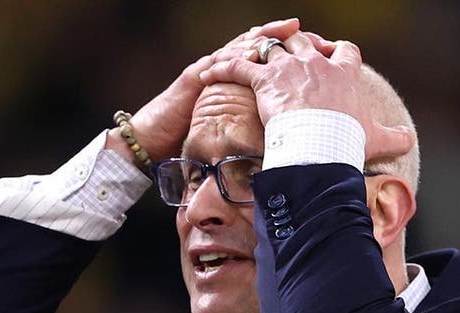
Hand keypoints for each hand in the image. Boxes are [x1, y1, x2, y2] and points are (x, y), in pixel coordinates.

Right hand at [112, 18, 301, 161]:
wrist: (153, 140)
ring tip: (279, 32)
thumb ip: (248, 125)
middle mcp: (219, 71)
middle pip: (250, 45)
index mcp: (230, 81)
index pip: (259, 58)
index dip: (281, 50)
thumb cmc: (189, 138)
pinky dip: (233, 57)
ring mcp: (206, 72)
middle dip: (274, 35)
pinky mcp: (193, 79)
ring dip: (258, 39)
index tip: (307, 44)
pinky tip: (250, 54)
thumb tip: (280, 139)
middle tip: (297, 26)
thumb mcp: (228, 130)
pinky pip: (215, 63)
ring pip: (235, 48)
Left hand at [198, 31, 414, 162]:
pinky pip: (238, 66)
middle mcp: (316, 64)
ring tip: (241, 57)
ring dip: (254, 51)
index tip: (332, 56)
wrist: (322, 145)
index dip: (337, 52)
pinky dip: (222, 67)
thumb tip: (409, 141)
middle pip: (302, 42)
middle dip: (294, 45)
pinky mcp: (265, 79)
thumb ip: (394, 137)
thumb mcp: (376, 139)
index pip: (344, 51)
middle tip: (284, 55)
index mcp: (344, 74)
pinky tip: (209, 71)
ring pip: (269, 48)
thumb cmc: (347, 142)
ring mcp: (289, 69)